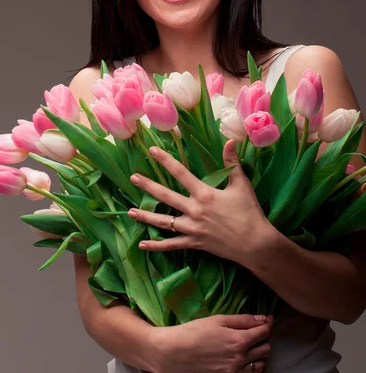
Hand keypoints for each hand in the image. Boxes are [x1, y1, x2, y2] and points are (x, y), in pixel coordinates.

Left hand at [127, 139, 272, 265]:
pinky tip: (142, 244)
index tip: (152, 151)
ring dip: (146, 216)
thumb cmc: (249, 212)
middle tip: (133, 178)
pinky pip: (172, 245)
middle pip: (166, 196)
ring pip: (164, 222)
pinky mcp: (194, 243)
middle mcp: (194, 210)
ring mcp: (192, 228)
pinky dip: (157, 246)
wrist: (255, 244)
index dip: (165, 161)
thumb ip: (232, 163)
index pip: (180, 174)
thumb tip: (230, 141)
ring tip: (130, 212)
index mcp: (204, 194)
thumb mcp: (241, 185)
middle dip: (148, 186)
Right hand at [151, 313, 273, 372]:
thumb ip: (243, 320)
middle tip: (258, 329)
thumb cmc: (194, 332)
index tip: (268, 317)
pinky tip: (245, 358)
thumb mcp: (218, 320)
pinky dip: (253, 366)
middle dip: (265, 337)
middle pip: (266, 348)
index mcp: (239, 340)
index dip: (268, 322)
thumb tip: (263, 319)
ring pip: (261, 364)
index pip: (264, 332)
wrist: (174, 353)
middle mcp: (241, 359)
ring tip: (252, 344)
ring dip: (260, 353)